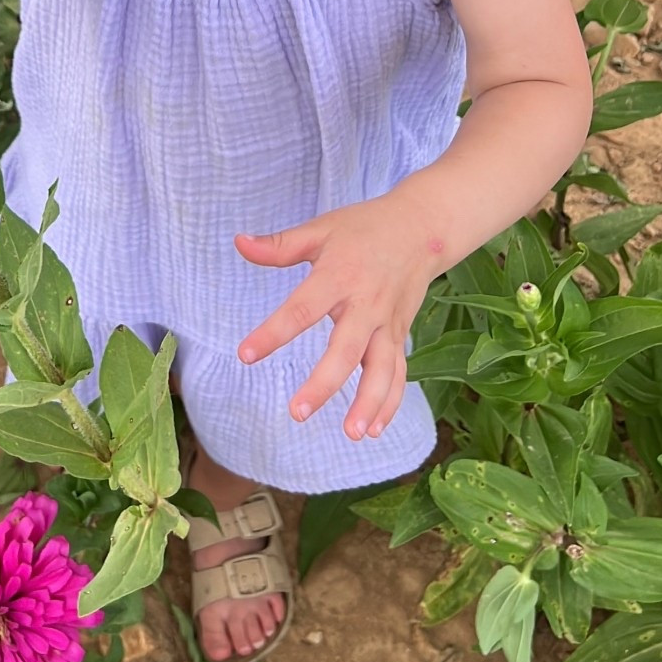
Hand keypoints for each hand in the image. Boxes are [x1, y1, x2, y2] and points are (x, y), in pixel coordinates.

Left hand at [234, 197, 439, 440]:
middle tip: (298, 412)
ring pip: (381, 369)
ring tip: (351, 433)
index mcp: (339, 277)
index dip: (273, 333)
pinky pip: (399, 373)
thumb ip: (279, 245)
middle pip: (346, 350)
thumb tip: (238, 243)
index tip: (245, 355)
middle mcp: (366, 305)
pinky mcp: (401, 335)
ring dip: (368, 402)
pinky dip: (390, 402)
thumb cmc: (364, 229)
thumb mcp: (321, 230)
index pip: (302, 310)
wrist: (422, 228)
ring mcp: (388, 323)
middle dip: (324, 384)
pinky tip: (373, 429)